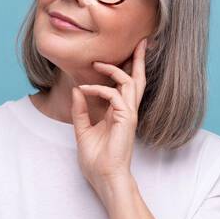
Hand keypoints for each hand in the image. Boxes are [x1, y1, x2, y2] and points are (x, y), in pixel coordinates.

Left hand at [71, 37, 147, 196]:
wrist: (103, 177)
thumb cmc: (96, 160)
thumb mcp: (82, 131)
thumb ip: (80, 111)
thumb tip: (77, 91)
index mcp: (119, 114)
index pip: (127, 87)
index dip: (126, 69)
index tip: (119, 56)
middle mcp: (127, 112)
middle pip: (138, 80)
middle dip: (139, 59)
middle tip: (142, 41)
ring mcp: (129, 115)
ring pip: (130, 82)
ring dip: (113, 69)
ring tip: (96, 64)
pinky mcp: (126, 119)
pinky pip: (114, 95)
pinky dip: (98, 90)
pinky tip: (83, 91)